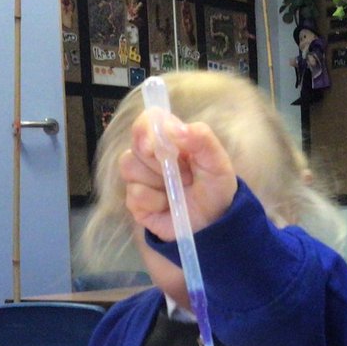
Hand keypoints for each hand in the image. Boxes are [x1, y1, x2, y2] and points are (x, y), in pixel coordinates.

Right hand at [119, 109, 237, 242]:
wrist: (214, 224)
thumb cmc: (215, 188)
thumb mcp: (217, 161)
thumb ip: (201, 138)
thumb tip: (173, 128)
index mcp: (170, 139)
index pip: (147, 122)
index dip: (146, 129)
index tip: (156, 146)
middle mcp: (150, 156)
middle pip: (135, 145)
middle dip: (159, 161)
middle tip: (185, 175)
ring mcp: (140, 178)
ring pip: (129, 167)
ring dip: (158, 181)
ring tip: (177, 191)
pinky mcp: (135, 201)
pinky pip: (134, 194)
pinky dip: (155, 201)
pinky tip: (168, 206)